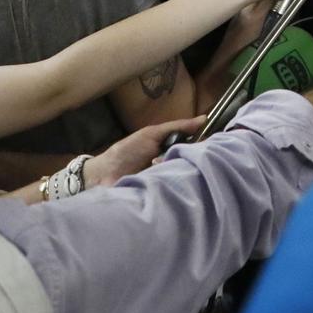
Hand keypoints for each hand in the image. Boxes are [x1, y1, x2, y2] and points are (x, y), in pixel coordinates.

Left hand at [81, 117, 201, 187]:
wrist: (105, 175)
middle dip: (188, 157)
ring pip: (188, 175)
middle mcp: (176, 163)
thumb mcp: (152, 133)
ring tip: (158, 165)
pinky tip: (163, 180)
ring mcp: (171, 179)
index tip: (208, 145)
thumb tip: (205, 118)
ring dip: (176, 169)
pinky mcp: (165, 194)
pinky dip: (172, 183)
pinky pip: (177, 189)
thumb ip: (178, 126)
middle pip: (195, 161)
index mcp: (174, 148)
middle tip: (174, 156)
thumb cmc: (127, 151)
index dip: (204, 145)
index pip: (198, 147)